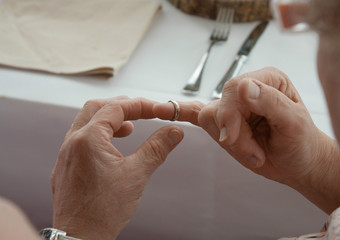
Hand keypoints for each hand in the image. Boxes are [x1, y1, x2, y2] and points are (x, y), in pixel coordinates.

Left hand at [51, 96, 183, 239]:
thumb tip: (174, 132)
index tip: (156, 109)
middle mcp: (72, 142)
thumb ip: (157, 148)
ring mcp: (66, 154)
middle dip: (122, 107)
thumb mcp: (136, 175)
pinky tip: (112, 146)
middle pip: (97, 108)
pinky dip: (99, 134)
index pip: (116, 108)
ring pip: (87, 122)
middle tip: (142, 111)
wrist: (80, 238)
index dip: (139, 105)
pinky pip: (81, 138)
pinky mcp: (66, 166)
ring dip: (109, 120)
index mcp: (88, 139)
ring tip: (129, 128)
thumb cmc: (102, 211)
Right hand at [154, 67, 339, 212]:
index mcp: (266, 80)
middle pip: (220, 106)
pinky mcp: (223, 123)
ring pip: (209, 119)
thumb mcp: (294, 123)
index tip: (232, 139)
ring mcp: (232, 106)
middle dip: (234, 135)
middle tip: (254, 155)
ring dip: (230, 143)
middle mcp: (247, 89)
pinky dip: (180, 112)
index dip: (230, 115)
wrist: (298, 164)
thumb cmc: (301, 143)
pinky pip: (196, 114)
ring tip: (254, 155)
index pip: (235, 89)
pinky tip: (162, 111)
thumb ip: (270, 102)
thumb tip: (243, 86)